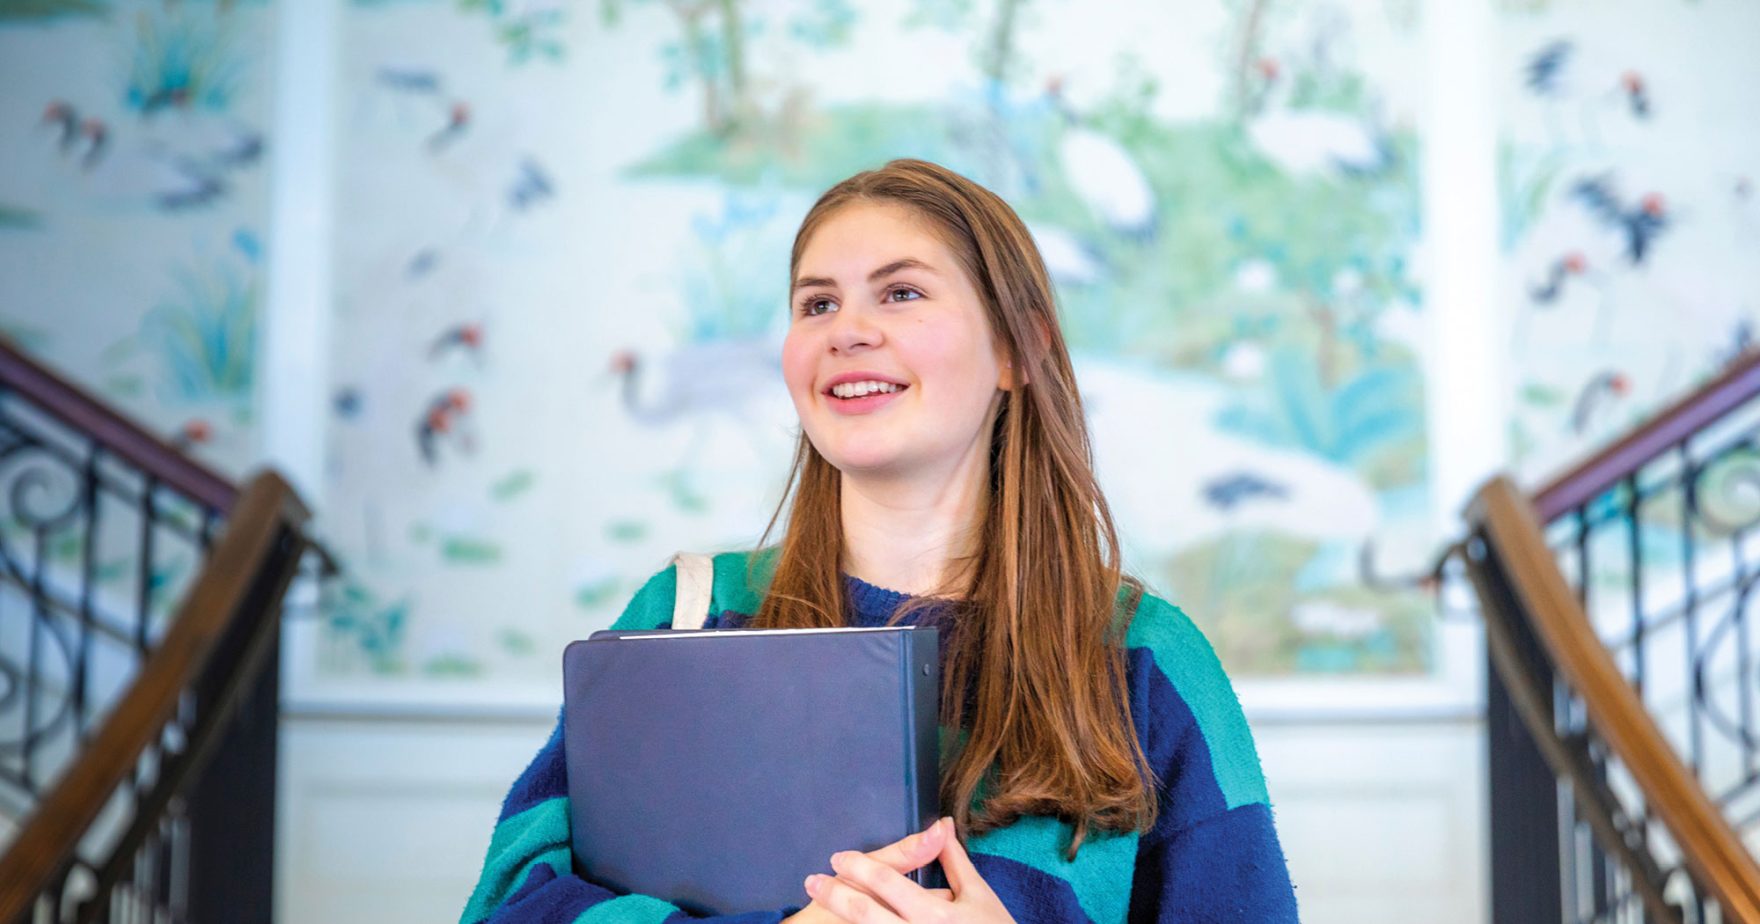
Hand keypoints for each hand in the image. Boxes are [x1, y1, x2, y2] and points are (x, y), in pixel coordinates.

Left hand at [804, 817, 1015, 922]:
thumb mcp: (976, 895)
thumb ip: (954, 860)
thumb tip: (942, 824)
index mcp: (934, 914)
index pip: (887, 882)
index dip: (858, 867)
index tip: (838, 858)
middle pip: (865, 913)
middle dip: (834, 895)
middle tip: (813, 881)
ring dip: (839, 916)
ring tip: (819, 902)